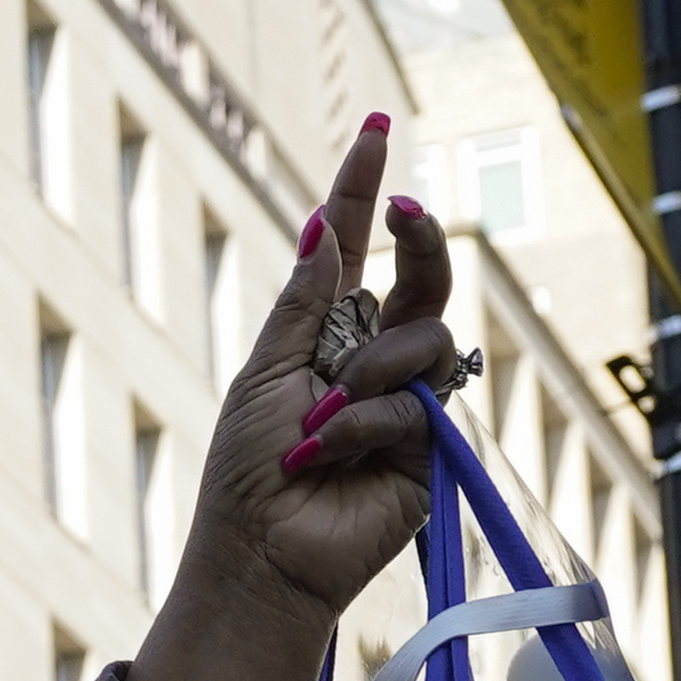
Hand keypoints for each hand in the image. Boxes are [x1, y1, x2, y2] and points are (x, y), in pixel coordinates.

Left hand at [124, 113, 461, 680]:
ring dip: (369, 372)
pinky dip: (370, 422)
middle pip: (419, 279)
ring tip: (322, 422)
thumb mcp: (267, 371)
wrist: (262, 553)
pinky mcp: (433, 447)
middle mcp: (373, 357)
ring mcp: (408, 399)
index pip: (354, 249)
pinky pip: (420, 401)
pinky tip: (332, 453)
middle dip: (419, 237)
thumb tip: (323, 224)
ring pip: (427, 337)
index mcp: (325, 333)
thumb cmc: (247, 470)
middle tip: (406, 211)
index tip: (377, 128)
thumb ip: (307, 301)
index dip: (364, 191)